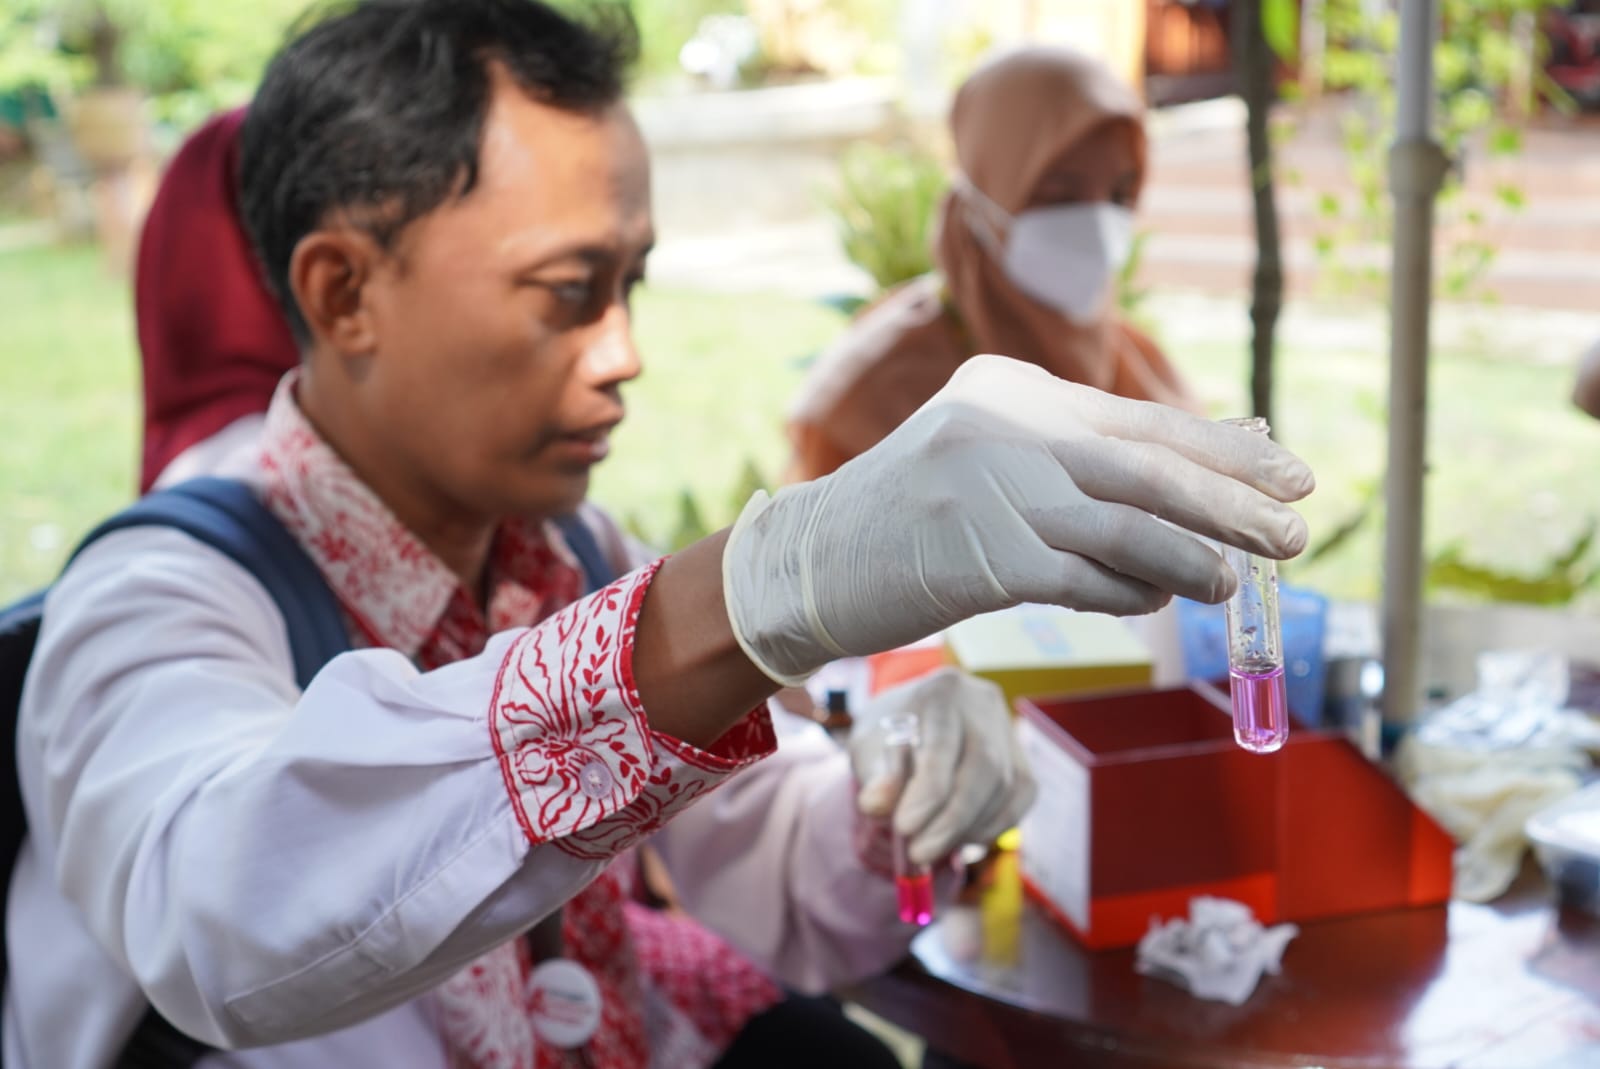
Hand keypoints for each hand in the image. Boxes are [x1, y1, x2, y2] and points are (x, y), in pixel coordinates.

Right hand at [723, 354, 1313, 683]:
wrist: (809, 560)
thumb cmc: (910, 518)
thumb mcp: (987, 460)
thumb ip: (1075, 463)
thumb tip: (1197, 485)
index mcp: (1014, 391)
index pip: (1140, 420)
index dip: (1223, 451)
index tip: (1289, 474)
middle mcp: (1005, 426)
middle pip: (1146, 467)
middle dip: (1232, 503)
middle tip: (1294, 532)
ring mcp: (990, 490)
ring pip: (1125, 525)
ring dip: (1194, 558)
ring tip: (1235, 582)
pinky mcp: (979, 557)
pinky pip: (1084, 579)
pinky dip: (1129, 593)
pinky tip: (1158, 600)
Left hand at [849, 668, 1034, 867]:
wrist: (916, 720)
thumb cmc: (889, 735)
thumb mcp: (868, 747)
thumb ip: (875, 776)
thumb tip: (875, 806)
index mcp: (942, 691)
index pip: (943, 745)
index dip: (927, 792)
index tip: (904, 828)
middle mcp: (983, 704)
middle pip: (985, 766)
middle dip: (952, 819)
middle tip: (919, 852)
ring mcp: (1008, 729)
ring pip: (1006, 786)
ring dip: (969, 828)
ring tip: (931, 847)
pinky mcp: (1022, 757)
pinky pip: (1020, 797)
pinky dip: (993, 826)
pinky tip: (962, 840)